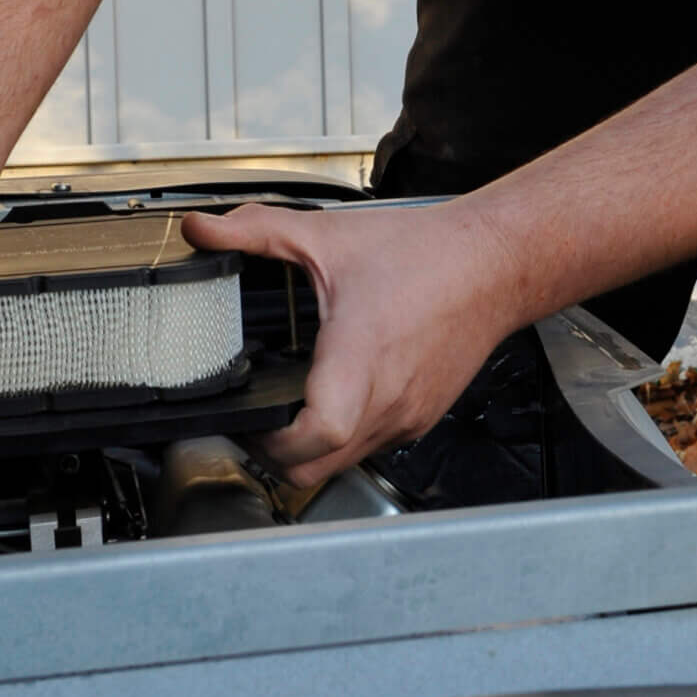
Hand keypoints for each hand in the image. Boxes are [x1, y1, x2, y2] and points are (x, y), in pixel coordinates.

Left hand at [182, 198, 519, 492]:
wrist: (494, 261)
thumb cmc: (426, 253)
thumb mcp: (328, 235)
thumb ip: (256, 231)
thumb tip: (202, 229)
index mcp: (361, 358)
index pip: (315, 435)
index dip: (271, 440)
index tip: (248, 420)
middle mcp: (388, 398)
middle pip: (317, 468)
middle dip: (276, 455)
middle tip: (254, 422)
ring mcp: (408, 414)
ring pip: (343, 463)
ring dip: (311, 448)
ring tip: (289, 409)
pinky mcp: (422, 416)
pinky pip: (372, 446)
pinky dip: (344, 435)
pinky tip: (335, 396)